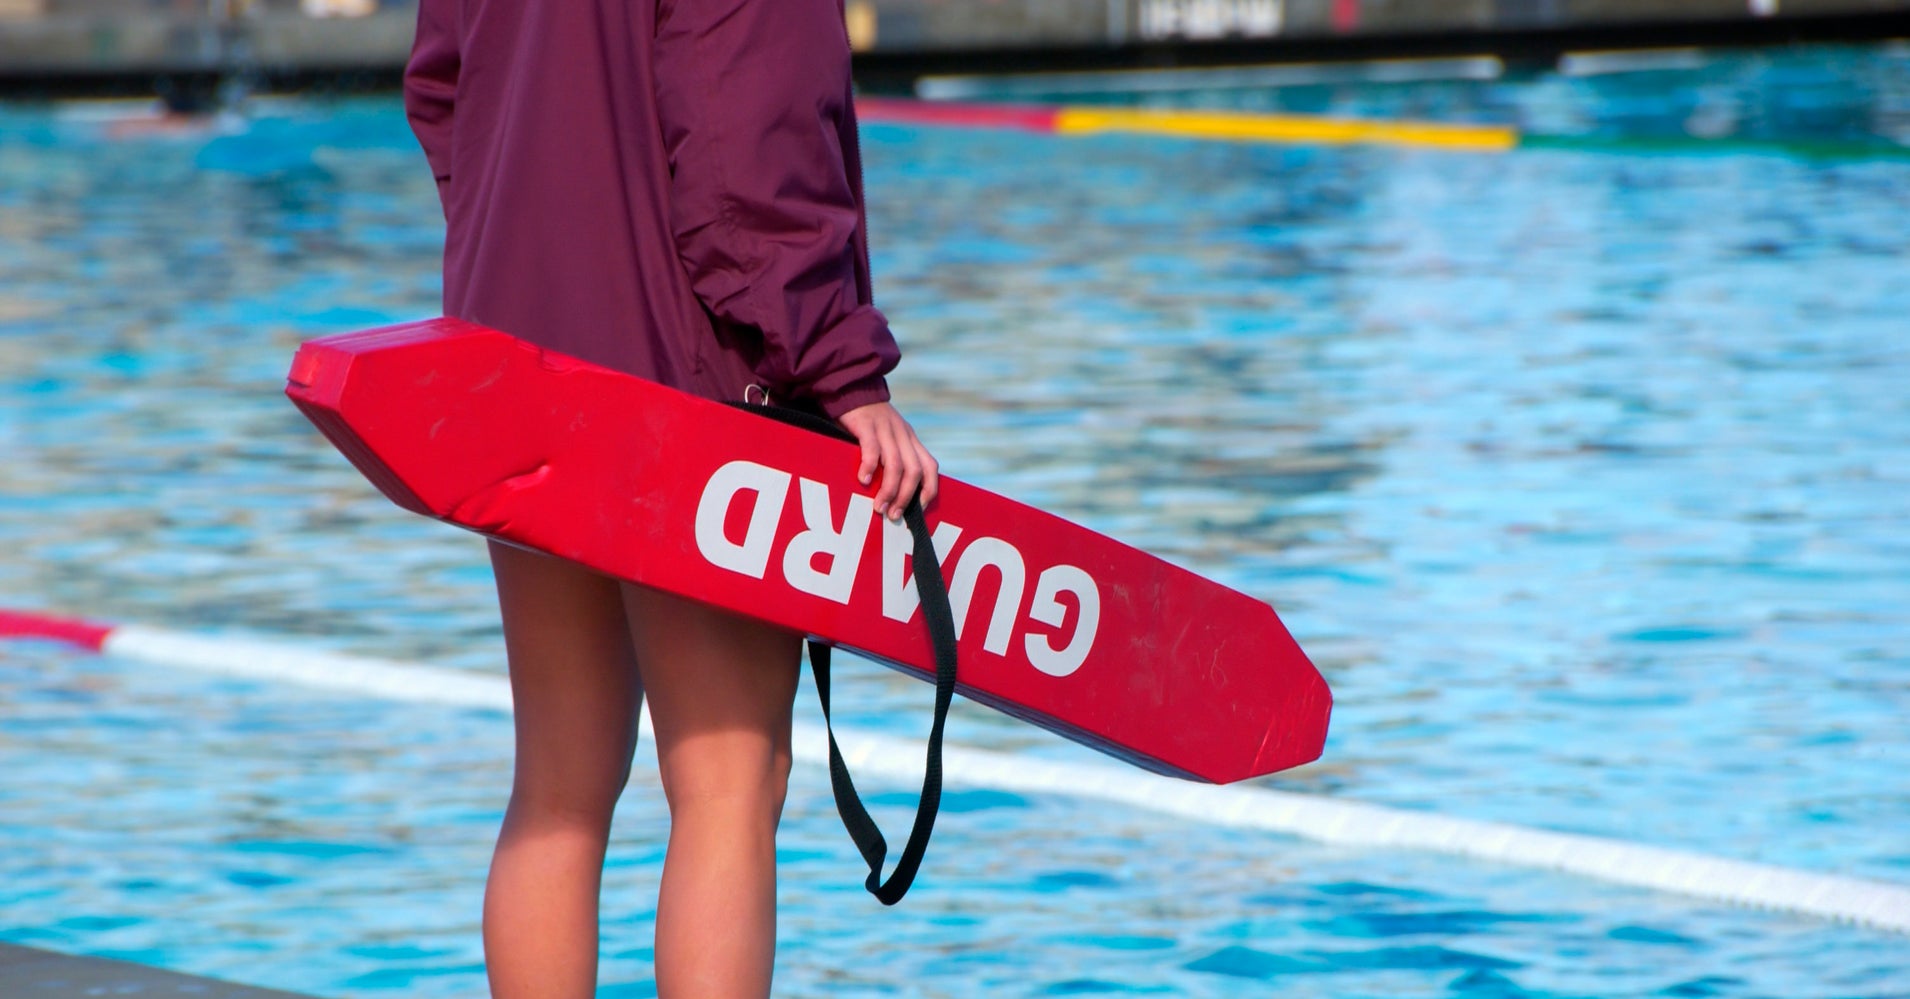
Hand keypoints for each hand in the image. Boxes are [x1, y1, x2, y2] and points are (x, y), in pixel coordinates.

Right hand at [838, 401, 937, 520]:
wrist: (852, 386)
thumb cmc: (868, 420)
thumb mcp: (889, 436)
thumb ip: (893, 456)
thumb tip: (893, 492)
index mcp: (911, 440)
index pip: (931, 467)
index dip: (929, 489)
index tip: (918, 509)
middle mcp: (903, 435)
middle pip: (914, 471)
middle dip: (905, 497)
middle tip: (893, 515)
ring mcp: (886, 429)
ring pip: (895, 465)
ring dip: (888, 490)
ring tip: (878, 507)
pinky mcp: (867, 425)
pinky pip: (872, 449)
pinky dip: (869, 466)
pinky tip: (862, 480)